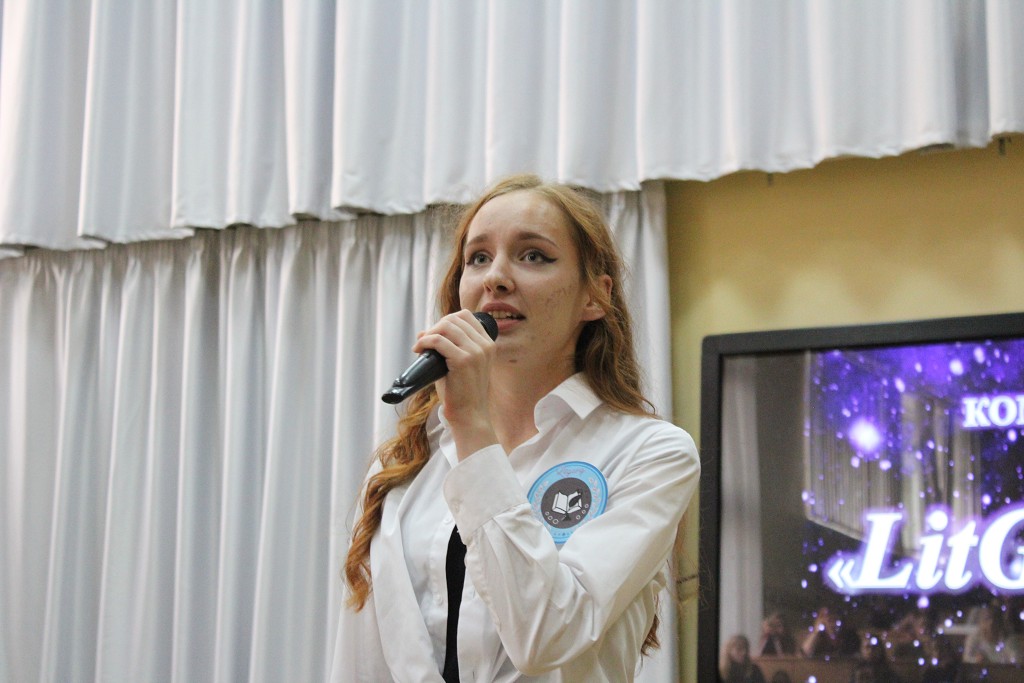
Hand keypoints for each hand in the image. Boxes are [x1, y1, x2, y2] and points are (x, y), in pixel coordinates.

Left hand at [412, 309, 497, 458]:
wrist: (470, 416)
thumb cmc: (462, 394)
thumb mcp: (460, 365)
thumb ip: (448, 347)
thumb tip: (423, 332)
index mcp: (488, 345)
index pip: (467, 316)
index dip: (447, 320)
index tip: (435, 333)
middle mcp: (485, 346)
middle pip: (455, 318)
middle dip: (436, 326)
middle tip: (425, 341)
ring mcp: (476, 352)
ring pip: (446, 326)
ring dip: (429, 333)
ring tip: (421, 346)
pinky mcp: (463, 361)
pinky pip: (439, 340)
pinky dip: (425, 342)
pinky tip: (419, 349)